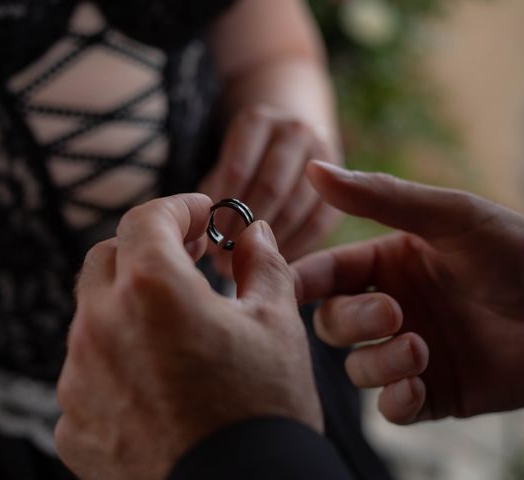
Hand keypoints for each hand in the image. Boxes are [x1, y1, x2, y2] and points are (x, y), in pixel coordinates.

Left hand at [55, 193, 321, 479]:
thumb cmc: (264, 411)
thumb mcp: (277, 324)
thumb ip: (262, 264)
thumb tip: (254, 234)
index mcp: (150, 289)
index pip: (146, 218)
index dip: (176, 208)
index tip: (200, 213)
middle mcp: (100, 326)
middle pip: (108, 259)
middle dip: (145, 248)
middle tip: (185, 258)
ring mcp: (78, 378)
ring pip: (92, 316)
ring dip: (127, 306)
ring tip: (173, 326)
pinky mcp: (74, 424)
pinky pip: (87, 372)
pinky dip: (115, 361)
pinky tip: (152, 380)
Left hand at [199, 105, 339, 276]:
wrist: (290, 137)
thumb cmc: (246, 161)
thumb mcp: (224, 166)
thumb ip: (217, 196)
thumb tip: (209, 244)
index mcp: (256, 121)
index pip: (237, 170)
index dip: (224, 211)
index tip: (210, 243)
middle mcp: (293, 129)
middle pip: (270, 187)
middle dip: (246, 231)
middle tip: (225, 264)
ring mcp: (323, 151)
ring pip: (296, 206)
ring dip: (269, 244)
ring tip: (246, 270)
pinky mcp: (344, 180)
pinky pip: (320, 221)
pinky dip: (297, 246)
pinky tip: (276, 266)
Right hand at [293, 161, 523, 424]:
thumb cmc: (518, 254)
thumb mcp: (449, 217)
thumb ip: (379, 196)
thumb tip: (314, 168)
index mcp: (386, 264)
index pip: (324, 273)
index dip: (299, 280)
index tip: (284, 287)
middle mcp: (391, 307)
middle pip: (333, 323)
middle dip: (352, 320)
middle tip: (392, 313)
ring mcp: (410, 351)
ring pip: (357, 367)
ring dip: (378, 362)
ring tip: (420, 349)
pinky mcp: (435, 393)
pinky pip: (392, 407)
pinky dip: (396, 400)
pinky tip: (417, 386)